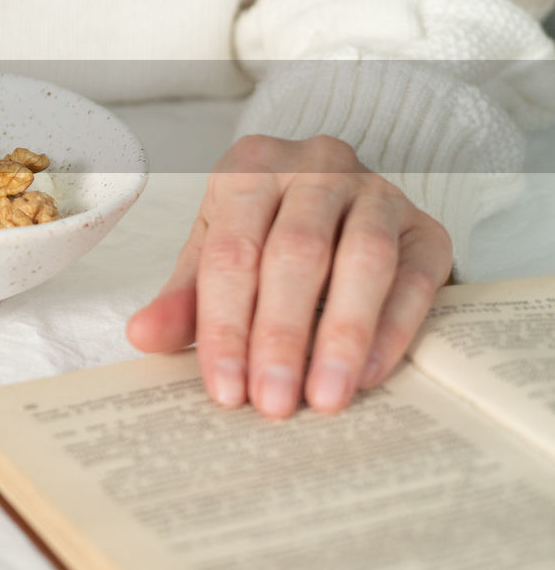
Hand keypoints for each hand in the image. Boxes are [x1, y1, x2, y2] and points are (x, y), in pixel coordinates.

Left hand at [126, 135, 451, 417]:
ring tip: (324, 398)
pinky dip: (392, 329)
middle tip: (273, 403)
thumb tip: (142, 336)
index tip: (225, 388)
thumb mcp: (215, 253)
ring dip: (341, 336)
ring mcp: (377, 191)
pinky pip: (415, 277)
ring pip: (363, 260)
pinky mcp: (427, 226)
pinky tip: (367, 375)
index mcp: (250, 168)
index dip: (225, 325)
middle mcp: (315, 166)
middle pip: (296, 254)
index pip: (232, 252)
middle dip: (280, 335)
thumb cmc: (264, 231)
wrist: (338, 198)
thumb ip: (183, 298)